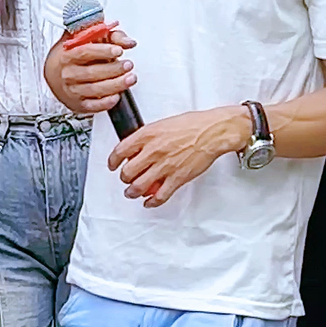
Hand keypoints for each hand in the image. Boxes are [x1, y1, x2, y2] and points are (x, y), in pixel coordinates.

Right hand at [51, 22, 136, 114]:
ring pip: (95, 89)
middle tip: (128, 65)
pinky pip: (93, 106)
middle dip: (113, 69)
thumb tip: (128, 42)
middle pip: (92, 72)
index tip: (119, 50)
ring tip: (130, 78)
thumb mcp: (88, 39)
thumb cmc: (73, 54)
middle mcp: (69, 73)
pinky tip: (117, 95)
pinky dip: (106, 102)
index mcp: (68, 54)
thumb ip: (110, 37)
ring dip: (115, 85)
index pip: (85, 52)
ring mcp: (73, 90)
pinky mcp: (79, 104)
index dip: (103, 51)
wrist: (54, 75)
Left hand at [109, 104, 248, 205]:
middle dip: (125, 178)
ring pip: (138, 187)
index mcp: (147, 135)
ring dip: (132, 192)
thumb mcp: (163, 124)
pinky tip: (149, 202)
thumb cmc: (193, 125)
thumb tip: (137, 147)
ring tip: (132, 193)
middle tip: (126, 179)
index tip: (113, 165)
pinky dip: (151, 202)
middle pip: (127, 172)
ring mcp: (164, 166)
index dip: (113, 161)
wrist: (212, 132)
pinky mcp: (176, 179)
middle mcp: (153, 151)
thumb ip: (148, 137)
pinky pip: (159, 196)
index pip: (120, 151)